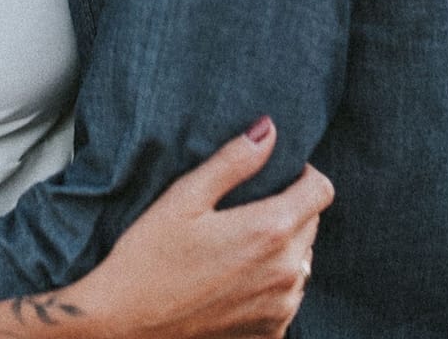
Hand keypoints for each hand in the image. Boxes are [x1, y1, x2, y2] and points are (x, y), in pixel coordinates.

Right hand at [70, 118, 331, 337]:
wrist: (126, 324)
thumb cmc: (148, 257)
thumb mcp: (184, 197)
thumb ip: (233, 161)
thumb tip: (268, 129)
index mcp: (269, 230)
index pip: (321, 190)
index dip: (302, 174)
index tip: (276, 174)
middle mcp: (287, 272)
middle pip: (311, 224)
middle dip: (288, 209)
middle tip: (241, 211)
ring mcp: (282, 307)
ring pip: (301, 261)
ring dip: (281, 248)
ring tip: (234, 247)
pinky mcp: (271, 332)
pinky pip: (287, 296)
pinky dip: (270, 284)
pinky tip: (232, 280)